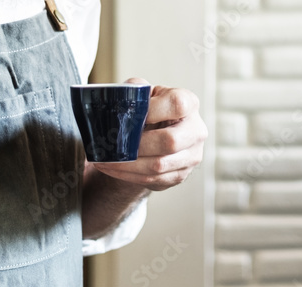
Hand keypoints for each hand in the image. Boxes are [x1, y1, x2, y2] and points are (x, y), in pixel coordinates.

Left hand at [88, 78, 207, 191]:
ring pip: (159, 165)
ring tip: (104, 160)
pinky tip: (113, 168)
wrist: (156, 131)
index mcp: (189, 104)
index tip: (131, 116)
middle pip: (170, 141)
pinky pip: (153, 179)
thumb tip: (118, 105)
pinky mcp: (180, 174)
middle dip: (137, 145)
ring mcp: (192, 156)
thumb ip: (133, 91)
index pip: (177, 105)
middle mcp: (196, 131)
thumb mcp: (142, 94)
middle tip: (111, 145)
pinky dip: (129, 175)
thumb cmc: (149, 109)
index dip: (153, 110)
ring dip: (127, 164)